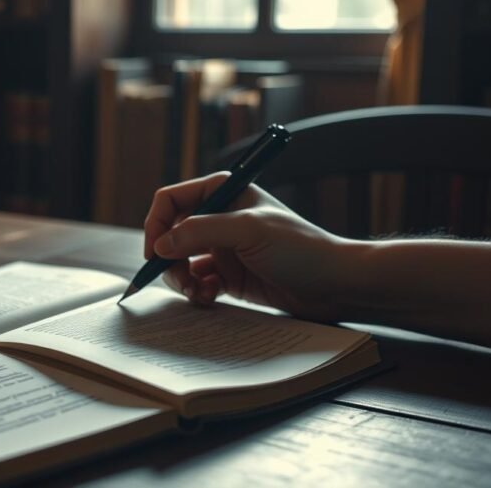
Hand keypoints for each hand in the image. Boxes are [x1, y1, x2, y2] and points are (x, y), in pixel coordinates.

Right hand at [143, 173, 364, 321]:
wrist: (335, 284)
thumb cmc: (300, 248)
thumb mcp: (248, 232)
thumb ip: (200, 232)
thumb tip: (160, 245)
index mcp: (223, 192)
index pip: (171, 201)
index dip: (156, 225)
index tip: (155, 253)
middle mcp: (219, 217)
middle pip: (170, 234)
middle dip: (168, 258)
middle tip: (177, 279)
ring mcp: (224, 248)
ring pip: (180, 262)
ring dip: (181, 279)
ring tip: (198, 292)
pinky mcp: (230, 276)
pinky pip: (197, 282)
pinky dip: (197, 292)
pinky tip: (211, 297)